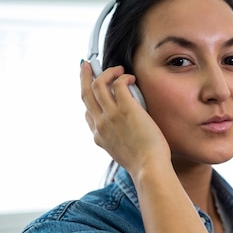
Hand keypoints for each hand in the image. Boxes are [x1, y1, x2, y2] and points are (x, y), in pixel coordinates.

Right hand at [79, 61, 170, 175]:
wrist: (148, 168)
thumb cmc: (143, 164)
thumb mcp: (122, 154)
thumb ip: (118, 141)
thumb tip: (126, 132)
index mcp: (99, 137)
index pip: (87, 113)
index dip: (90, 100)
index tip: (93, 90)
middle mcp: (100, 124)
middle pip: (85, 94)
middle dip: (84, 76)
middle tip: (86, 65)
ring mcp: (111, 115)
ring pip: (98, 84)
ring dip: (106, 72)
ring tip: (117, 68)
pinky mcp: (126, 108)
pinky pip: (118, 84)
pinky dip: (123, 77)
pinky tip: (131, 78)